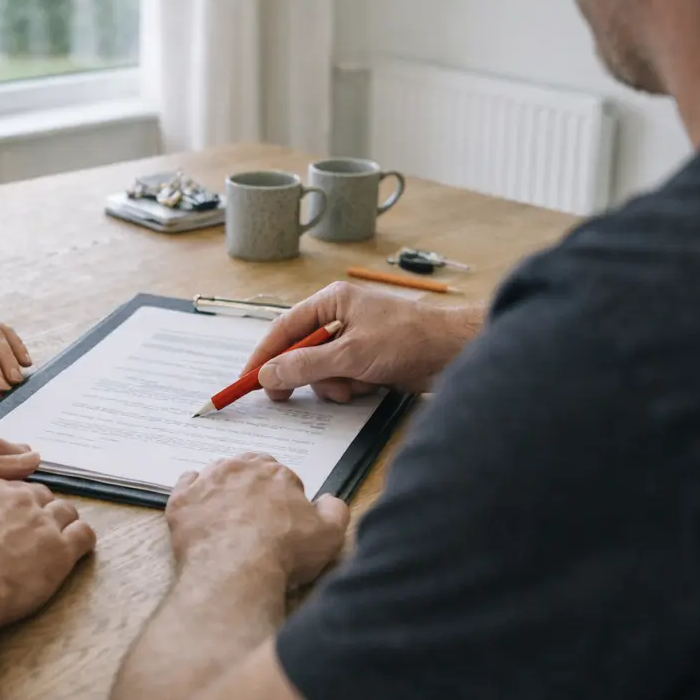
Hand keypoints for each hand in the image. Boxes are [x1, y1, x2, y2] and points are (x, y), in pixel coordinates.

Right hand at [0, 462, 96, 628]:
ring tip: (52, 541)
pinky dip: (82, 539)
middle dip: (34, 510)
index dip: (4, 500)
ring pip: (64, 511)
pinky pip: (84, 535)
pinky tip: (75, 549)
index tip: (2, 516)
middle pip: (37, 495)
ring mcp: (42, 523)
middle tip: (25, 533)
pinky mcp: (60, 552)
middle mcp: (17, 498)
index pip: (5, 483)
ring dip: (60, 521)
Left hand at [166, 454, 349, 590]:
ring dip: (223, 487)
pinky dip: (194, 494)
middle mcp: (241, 468)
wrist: (236, 570)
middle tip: (256, 512)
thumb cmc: (283, 552)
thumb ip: (335, 510)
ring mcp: (208, 480)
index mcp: (277, 473)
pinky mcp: (182, 499)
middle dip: (253, 485)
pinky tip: (202, 512)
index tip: (281, 516)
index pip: (281, 475)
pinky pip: (187, 485)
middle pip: (248, 467)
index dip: (283, 496)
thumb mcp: (330, 534)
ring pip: (217, 473)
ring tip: (228, 514)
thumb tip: (328, 500)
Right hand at [244, 282, 483, 401]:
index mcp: (332, 301)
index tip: (246, 379)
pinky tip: (368, 387)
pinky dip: (349, 387)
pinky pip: (341, 378)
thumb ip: (305, 366)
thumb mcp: (350, 355)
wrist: (453, 354)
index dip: (262, 355)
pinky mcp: (368, 360)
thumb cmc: (408, 340)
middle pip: (300, 351)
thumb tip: (267, 375)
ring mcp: (354, 339)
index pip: (284, 328)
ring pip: (320, 370)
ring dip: (331, 385)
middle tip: (283, 398)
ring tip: (352, 387)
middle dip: (303, 375)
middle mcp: (340, 317)